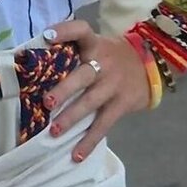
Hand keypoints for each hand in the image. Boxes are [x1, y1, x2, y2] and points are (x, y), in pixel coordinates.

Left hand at [43, 18, 151, 161]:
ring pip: (91, 102)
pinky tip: (76, 155)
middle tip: (46, 102)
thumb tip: (35, 61)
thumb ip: (74, 49)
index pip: (81, 31)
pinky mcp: (121, 105)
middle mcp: (104, 63)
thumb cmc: (112, 56)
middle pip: (83, 75)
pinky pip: (103, 124)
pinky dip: (89, 141)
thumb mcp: (98, 45)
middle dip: (65, 89)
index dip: (65, 31)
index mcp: (95, 45)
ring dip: (72, 117)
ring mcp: (113, 86)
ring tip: (54, 131)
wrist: (151, 65)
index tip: (47, 36)